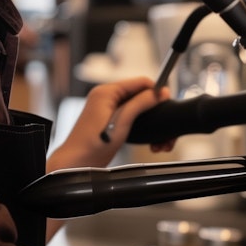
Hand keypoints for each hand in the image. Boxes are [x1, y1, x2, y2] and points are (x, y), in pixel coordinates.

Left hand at [47, 77, 171, 172]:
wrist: (77, 164)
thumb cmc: (93, 145)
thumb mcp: (122, 121)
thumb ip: (140, 104)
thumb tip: (159, 92)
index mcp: (106, 92)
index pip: (139, 82)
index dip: (156, 91)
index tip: (168, 102)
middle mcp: (106, 97)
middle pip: (140, 96)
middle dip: (155, 111)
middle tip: (166, 128)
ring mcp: (107, 109)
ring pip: (138, 109)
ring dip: (151, 123)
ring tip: (160, 141)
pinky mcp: (109, 121)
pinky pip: (131, 118)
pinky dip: (142, 128)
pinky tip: (150, 142)